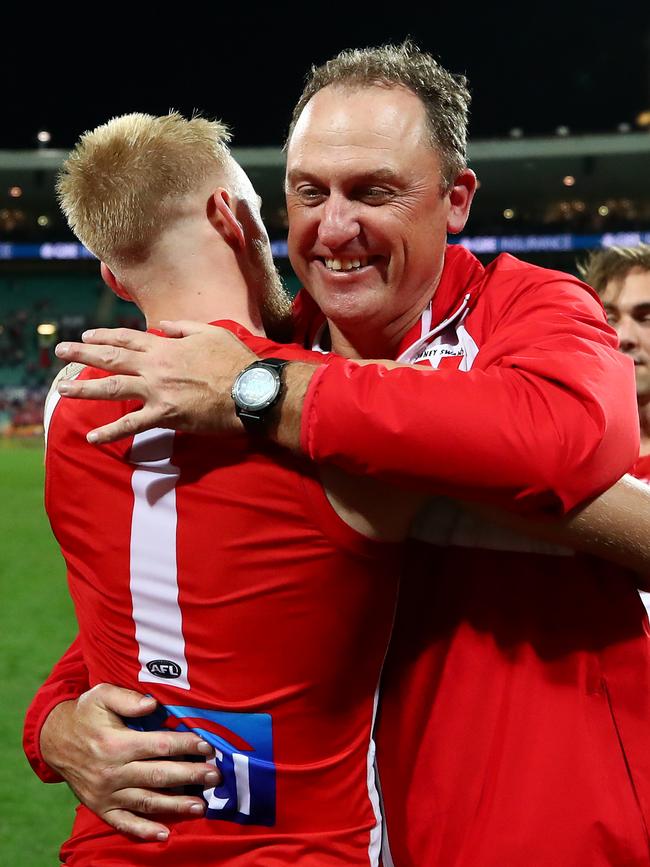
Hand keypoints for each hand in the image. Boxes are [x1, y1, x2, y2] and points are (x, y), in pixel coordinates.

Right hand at [40, 684, 219, 839]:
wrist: (53, 740)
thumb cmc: (84, 714)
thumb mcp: (101, 695)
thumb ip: (128, 699)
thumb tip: (153, 704)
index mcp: (116, 743)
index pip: (159, 745)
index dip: (185, 745)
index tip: (207, 746)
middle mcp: (113, 771)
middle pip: (158, 775)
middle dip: (190, 776)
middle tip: (215, 777)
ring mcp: (106, 793)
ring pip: (146, 801)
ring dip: (175, 805)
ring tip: (201, 806)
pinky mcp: (100, 807)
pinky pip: (123, 823)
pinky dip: (143, 830)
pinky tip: (164, 834)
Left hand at [54, 322, 258, 443]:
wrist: (249, 390)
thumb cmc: (235, 361)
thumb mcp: (211, 332)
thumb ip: (183, 327)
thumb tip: (162, 325)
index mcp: (166, 346)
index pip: (128, 337)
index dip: (105, 335)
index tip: (87, 335)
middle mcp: (155, 367)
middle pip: (112, 358)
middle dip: (83, 353)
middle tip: (61, 351)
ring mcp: (157, 391)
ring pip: (113, 388)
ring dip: (84, 388)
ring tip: (62, 389)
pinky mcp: (165, 415)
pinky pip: (132, 424)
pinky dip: (110, 431)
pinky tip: (91, 437)